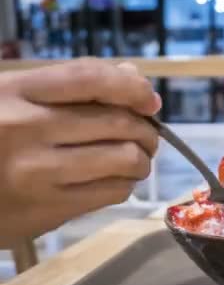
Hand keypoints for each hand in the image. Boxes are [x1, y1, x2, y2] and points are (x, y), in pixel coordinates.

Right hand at [0, 58, 160, 242]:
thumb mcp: (12, 99)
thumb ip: (69, 86)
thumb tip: (130, 74)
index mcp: (14, 92)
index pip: (90, 78)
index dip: (132, 87)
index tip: (150, 100)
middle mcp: (26, 128)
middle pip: (117, 122)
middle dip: (146, 130)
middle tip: (148, 136)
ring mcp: (37, 172)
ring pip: (124, 159)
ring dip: (142, 160)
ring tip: (135, 159)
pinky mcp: (48, 210)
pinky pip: (113, 192)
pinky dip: (125, 184)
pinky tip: (115, 180)